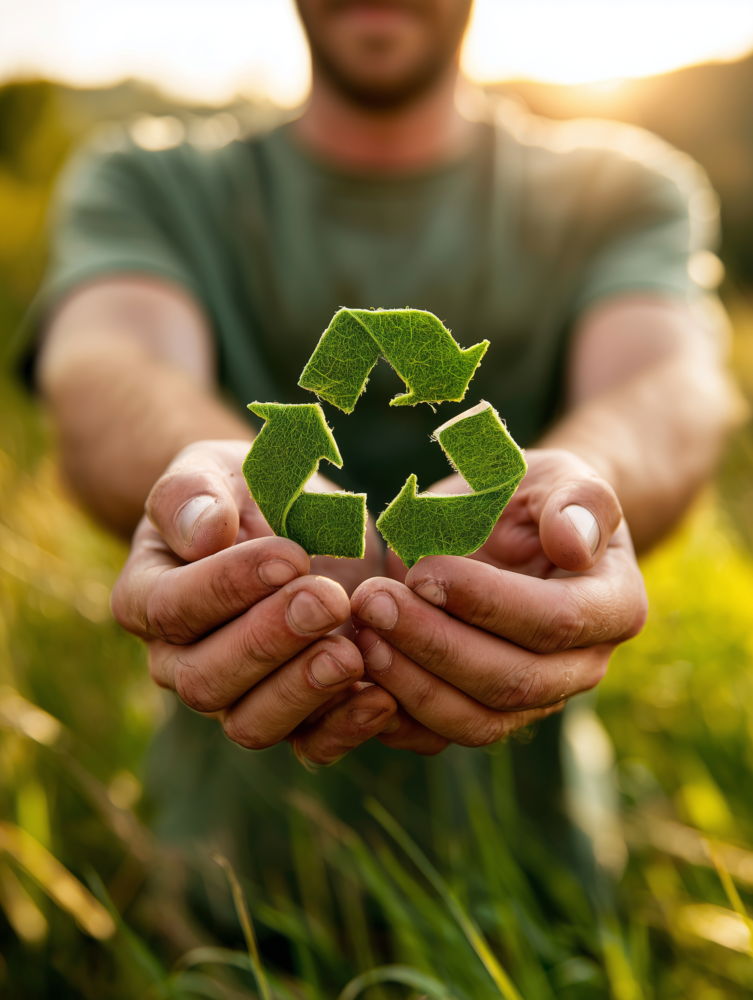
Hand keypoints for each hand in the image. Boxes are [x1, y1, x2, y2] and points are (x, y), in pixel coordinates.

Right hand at [112, 440, 397, 762]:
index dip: (228, 587)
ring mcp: (235, 695)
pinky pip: (306, 745)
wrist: (289, 520)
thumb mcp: (212, 468)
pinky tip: (382, 698)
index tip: (290, 555)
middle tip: (328, 600)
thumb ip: (193, 493)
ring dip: (303, 692)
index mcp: (147, 596)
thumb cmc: (241, 490)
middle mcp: (180, 659)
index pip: (172, 608)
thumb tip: (205, 534)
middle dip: (270, 642)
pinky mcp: (291, 714)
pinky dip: (343, 730)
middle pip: (206, 679)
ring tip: (352, 653)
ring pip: (250, 725)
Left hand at [351, 449, 647, 753]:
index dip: (486, 601)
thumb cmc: (540, 496)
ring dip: (410, 684)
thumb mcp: (563, 476)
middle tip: (372, 602)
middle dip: (434, 645)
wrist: (521, 528)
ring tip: (361, 632)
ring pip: (476, 720)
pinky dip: (397, 715)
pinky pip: (442, 735)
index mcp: (614, 606)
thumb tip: (572, 543)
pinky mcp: (487, 713)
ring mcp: (536, 699)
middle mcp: (582, 666)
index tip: (423, 569)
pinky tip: (357, 676)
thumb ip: (577, 501)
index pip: (555, 620)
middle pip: (512, 682)